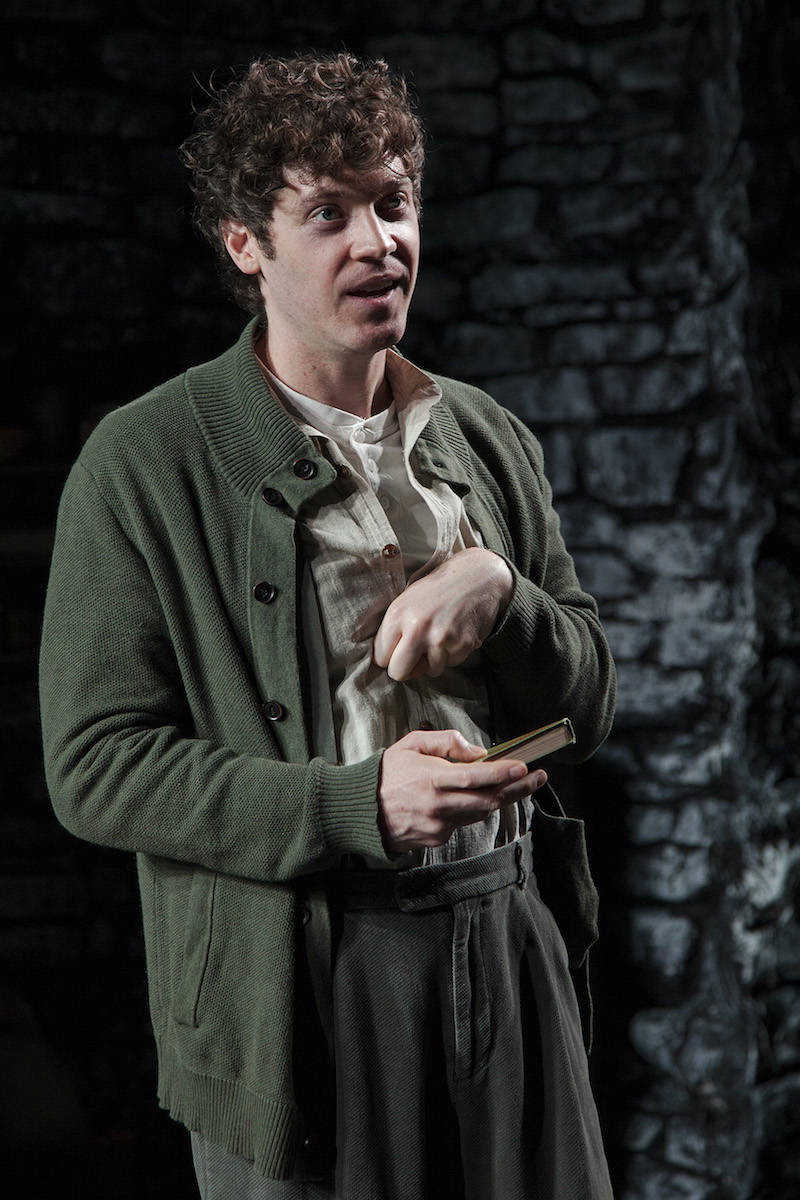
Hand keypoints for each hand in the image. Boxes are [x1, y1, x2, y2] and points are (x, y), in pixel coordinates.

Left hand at [373, 548, 513, 680]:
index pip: (380, 657)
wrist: (478, 576)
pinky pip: (451, 664)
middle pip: (398, 673)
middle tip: (416, 657)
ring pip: (429, 671)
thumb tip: (389, 664)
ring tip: (441, 634)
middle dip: (406, 669)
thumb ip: (395, 630)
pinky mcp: (462, 644)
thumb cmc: (439, 589)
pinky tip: (456, 633)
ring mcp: (441, 637)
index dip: (389, 657)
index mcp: (398, 613)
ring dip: (434, 660)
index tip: (398, 651)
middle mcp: (417, 627)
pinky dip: (453, 654)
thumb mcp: (408, 600)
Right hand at [378, 729, 546, 853]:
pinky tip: (467, 799)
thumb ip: (447, 742)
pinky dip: (469, 810)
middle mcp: (437, 804)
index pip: (475, 776)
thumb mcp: (413, 744)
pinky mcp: (436, 839)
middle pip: (488, 799)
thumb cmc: (387, 773)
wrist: (361, 810)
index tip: (524, 767)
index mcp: (431, 778)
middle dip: (518, 788)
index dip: (503, 773)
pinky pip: (462, 823)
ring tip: (515, 786)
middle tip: (538, 778)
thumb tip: (477, 751)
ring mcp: (438, 825)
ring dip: (498, 799)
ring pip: (479, 812)